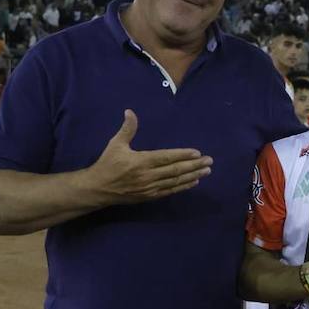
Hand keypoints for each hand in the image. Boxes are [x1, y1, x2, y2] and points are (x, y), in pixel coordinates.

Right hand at [84, 110, 211, 204]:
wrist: (98, 189)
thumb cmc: (107, 164)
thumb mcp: (115, 144)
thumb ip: (127, 129)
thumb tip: (130, 111)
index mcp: (142, 161)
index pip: (167, 157)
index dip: (183, 155)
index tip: (197, 152)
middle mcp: (148, 176)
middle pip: (176, 170)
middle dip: (194, 165)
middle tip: (209, 161)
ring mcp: (150, 188)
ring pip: (176, 181)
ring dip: (193, 176)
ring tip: (206, 171)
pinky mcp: (150, 196)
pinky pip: (170, 191)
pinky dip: (183, 186)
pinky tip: (194, 182)